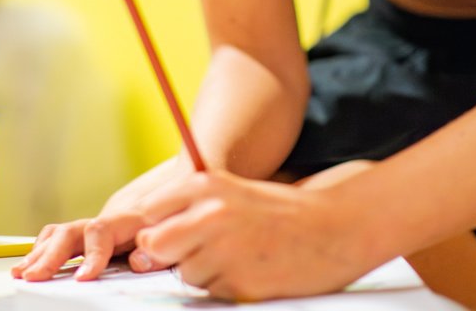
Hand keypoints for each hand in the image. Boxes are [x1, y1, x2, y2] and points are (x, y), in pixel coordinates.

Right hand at [11, 210, 171, 281]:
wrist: (168, 215)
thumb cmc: (167, 233)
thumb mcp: (169, 242)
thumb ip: (154, 254)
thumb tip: (138, 261)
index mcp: (128, 221)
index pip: (102, 233)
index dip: (91, 256)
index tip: (82, 278)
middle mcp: (104, 223)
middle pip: (71, 232)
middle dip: (50, 256)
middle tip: (35, 277)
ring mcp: (92, 228)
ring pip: (59, 235)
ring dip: (38, 254)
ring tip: (21, 273)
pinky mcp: (84, 238)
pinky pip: (55, 239)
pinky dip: (39, 251)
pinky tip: (29, 264)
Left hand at [134, 166, 380, 300]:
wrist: (334, 229)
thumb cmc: (278, 211)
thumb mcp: (229, 193)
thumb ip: (186, 211)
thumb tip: (140, 248)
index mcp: (205, 184)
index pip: (148, 211)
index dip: (156, 226)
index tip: (176, 231)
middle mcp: (210, 213)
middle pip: (153, 245)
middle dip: (169, 253)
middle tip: (202, 249)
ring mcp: (224, 249)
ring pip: (184, 272)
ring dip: (204, 271)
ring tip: (238, 255)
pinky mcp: (238, 282)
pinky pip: (211, 291)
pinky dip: (226, 285)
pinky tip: (252, 268)